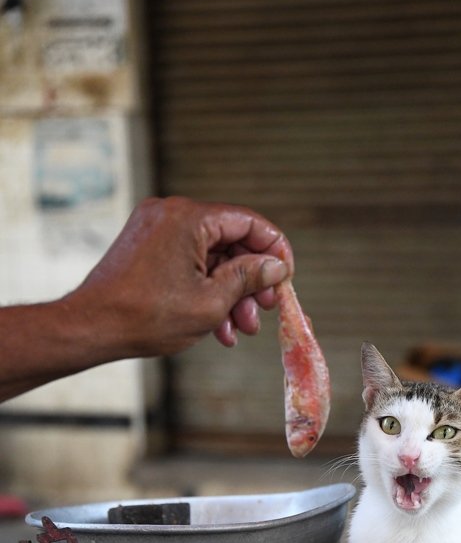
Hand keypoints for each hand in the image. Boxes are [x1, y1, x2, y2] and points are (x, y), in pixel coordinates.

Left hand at [68, 196, 293, 355]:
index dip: (275, 250)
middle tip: (265, 310)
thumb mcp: (211, 301)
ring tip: (242, 328)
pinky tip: (218, 326)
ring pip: (211, 256)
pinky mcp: (147, 247)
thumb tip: (277, 267)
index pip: (249, 222)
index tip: (287, 277)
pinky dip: (206, 289)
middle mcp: (171, 214)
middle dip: (251, 280)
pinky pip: (189, 262)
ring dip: (231, 292)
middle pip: (230, 240)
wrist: (92, 327)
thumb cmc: (147, 316)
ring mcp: (156, 229)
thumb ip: (249, 277)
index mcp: (189, 218)